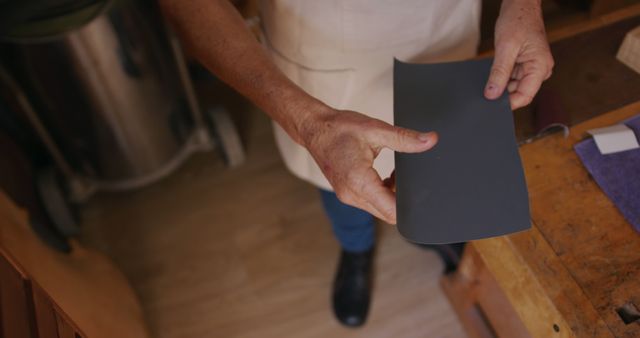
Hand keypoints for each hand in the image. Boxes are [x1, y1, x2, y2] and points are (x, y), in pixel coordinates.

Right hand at [300, 109, 436, 223]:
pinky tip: (385, 175)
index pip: (392, 211)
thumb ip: (404, 138)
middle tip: (404, 174)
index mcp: (358, 181)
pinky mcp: (347, 194)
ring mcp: (348, 196)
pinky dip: (382, 193)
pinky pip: (371, 203)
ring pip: (380, 209)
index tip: (418, 188)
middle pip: (388, 213)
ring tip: (393, 172)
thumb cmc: (339, 128)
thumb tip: (430, 141)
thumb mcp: (375, 129)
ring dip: (392, 195)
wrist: (314, 128)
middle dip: (402, 198)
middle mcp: (351, 194)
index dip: (410, 205)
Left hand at [484, 0, 553, 108]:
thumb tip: (492, 94)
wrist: (520, 5)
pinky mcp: (525, 64)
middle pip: (519, 92)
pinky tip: (492, 75)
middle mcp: (540, 69)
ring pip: (514, 86)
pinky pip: (512, 78)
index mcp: (540, 67)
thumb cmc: (517, 20)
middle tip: (485, 93)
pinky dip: (501, 78)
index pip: (525, 95)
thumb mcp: (505, 47)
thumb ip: (499, 73)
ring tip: (488, 80)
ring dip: (501, 86)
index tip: (491, 105)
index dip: (508, 103)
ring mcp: (533, 67)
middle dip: (502, 94)